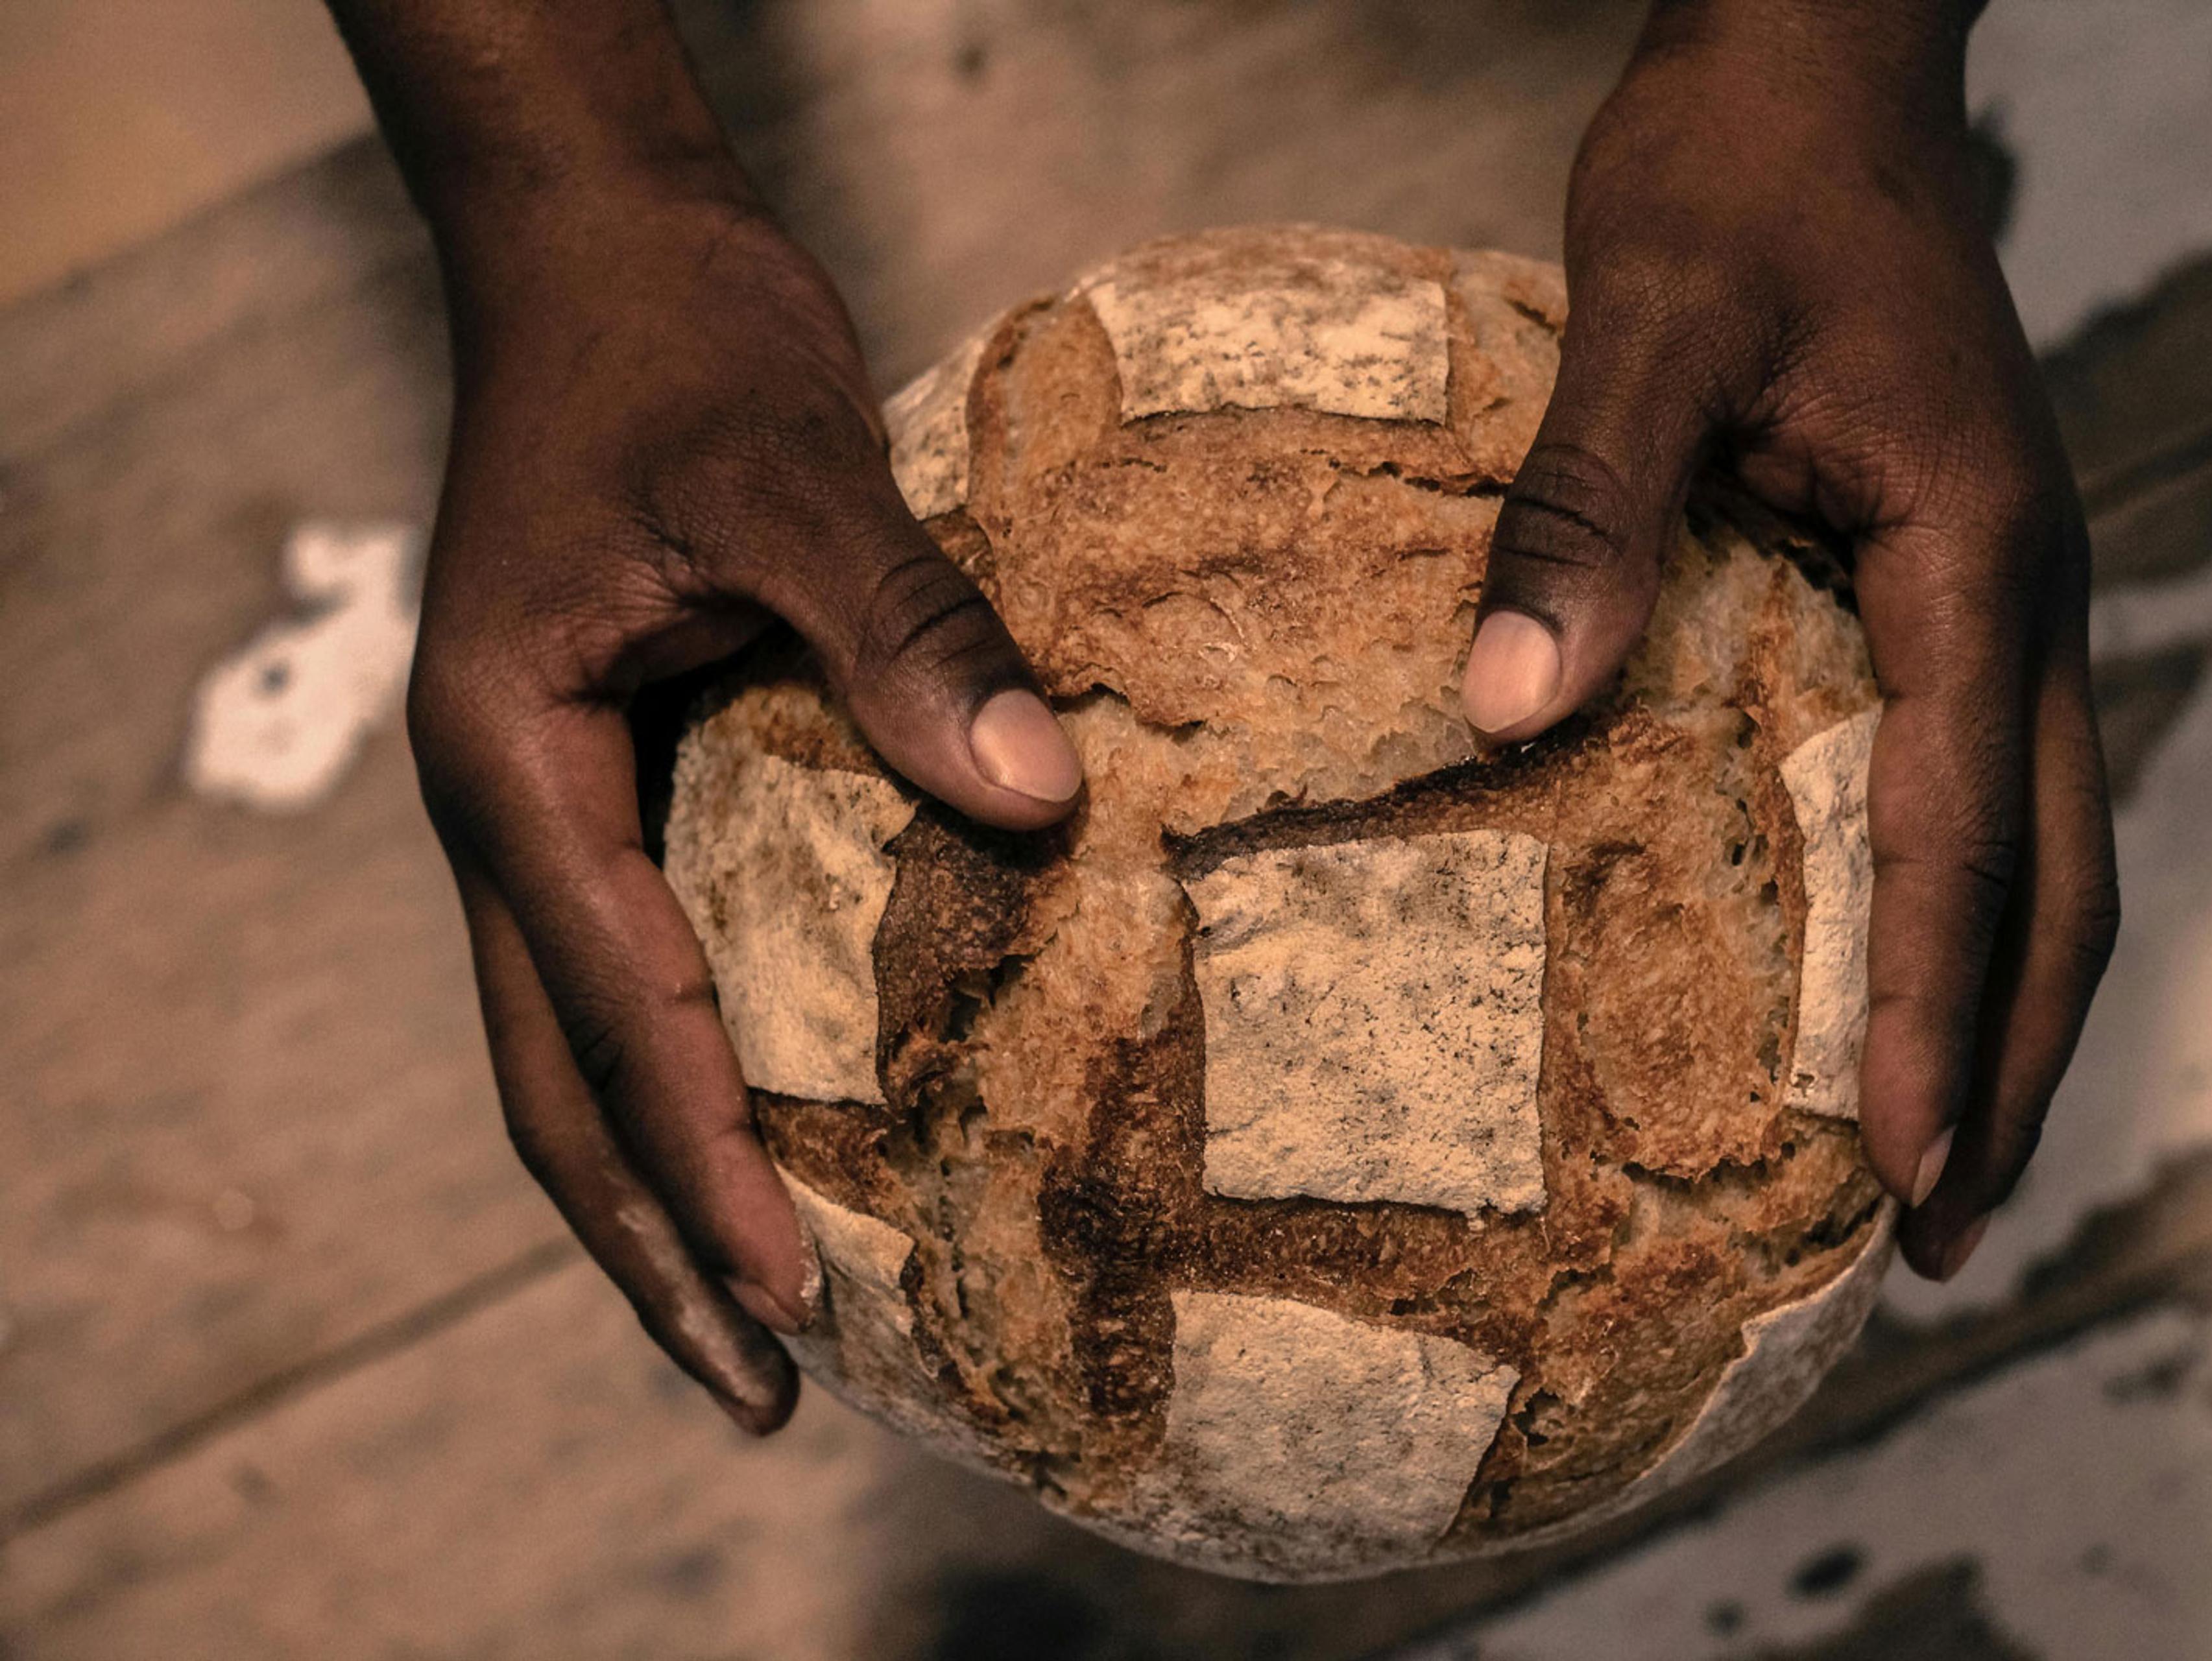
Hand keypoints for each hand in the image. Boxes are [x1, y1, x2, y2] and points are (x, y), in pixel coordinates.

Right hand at [405, 185, 1081, 1429]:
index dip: (708, 1165)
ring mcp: (551, 802)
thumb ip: (904, 634)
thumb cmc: (673, 340)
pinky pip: (638, 965)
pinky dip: (694, 1071)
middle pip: (560, 1086)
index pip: (620, 1014)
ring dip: (658, 1186)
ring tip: (756, 1325)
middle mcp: (512, 809)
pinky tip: (779, 1126)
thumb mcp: (786, 472)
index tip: (797, 1299)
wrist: (599, 249)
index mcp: (514, 763)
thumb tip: (1048, 801)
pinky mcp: (613, 777)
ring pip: (580, 1044)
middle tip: (762, 1394)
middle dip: (653, 1245)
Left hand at [1460, 1, 2118, 1281]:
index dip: (1945, 1004)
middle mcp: (2019, 593)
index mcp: (1976, 552)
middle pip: (2060, 874)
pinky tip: (1882, 970)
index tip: (1909, 1162)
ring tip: (1939, 1154)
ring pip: (2041, 838)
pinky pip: (1976, 775)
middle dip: (2017, 1057)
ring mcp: (1999, 592)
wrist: (1817, 69)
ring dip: (2005, 1000)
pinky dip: (1954, 902)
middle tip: (1943, 1227)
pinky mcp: (1946, 581)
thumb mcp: (1649, 320)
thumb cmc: (1741, 174)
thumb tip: (1513, 703)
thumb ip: (1588, 507)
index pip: (1967, 825)